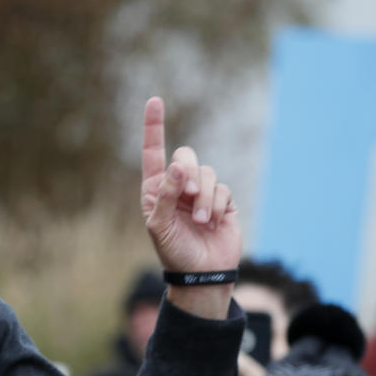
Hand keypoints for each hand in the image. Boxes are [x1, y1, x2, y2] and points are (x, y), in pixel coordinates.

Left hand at [140, 97, 240, 318]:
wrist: (201, 274)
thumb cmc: (173, 251)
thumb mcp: (159, 226)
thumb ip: (164, 195)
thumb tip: (178, 167)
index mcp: (156, 189)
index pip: (153, 152)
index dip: (153, 126)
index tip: (154, 100)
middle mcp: (178, 186)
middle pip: (186, 156)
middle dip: (189, 172)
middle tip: (188, 195)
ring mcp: (201, 193)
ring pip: (207, 173)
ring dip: (204, 197)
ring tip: (200, 220)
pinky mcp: (222, 201)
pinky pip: (222, 189)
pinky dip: (217, 205)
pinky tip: (213, 223)